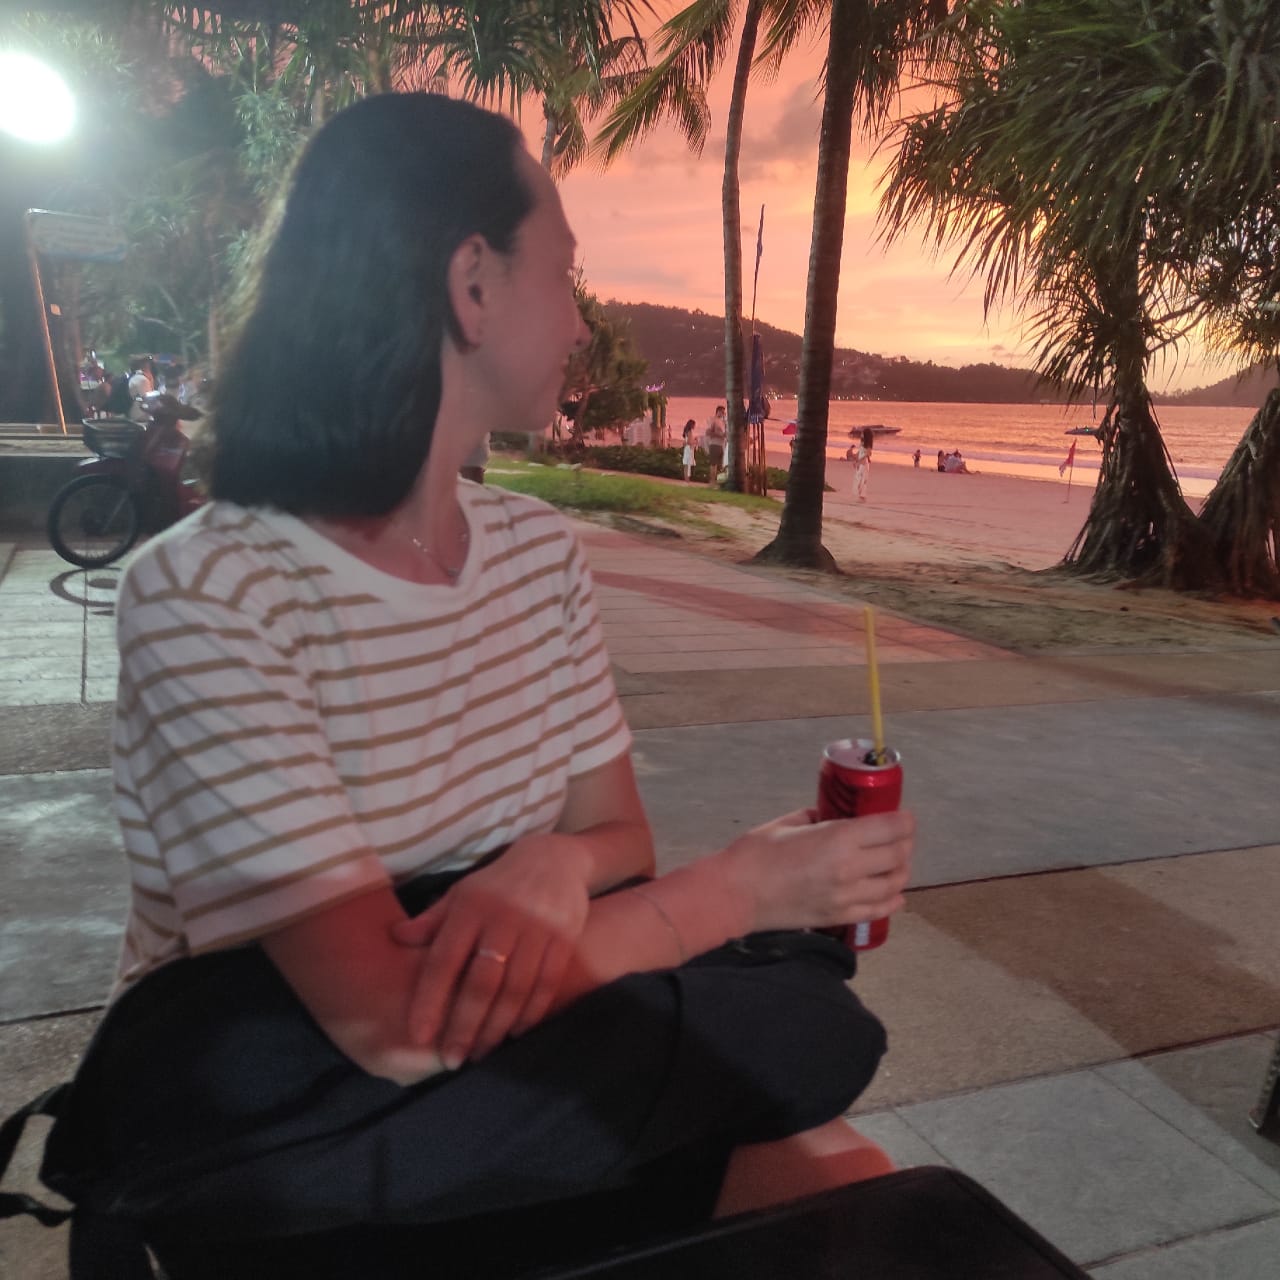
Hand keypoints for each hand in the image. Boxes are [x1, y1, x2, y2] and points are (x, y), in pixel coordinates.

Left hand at [389, 834, 591, 1066]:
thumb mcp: (460, 894)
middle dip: (465, 1026)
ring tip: (481, 1053)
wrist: (554, 860)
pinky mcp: (564, 939)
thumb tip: (394, 939)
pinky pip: (546, 984)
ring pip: (515, 989)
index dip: (430, 1000)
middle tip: (452, 1059)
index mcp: (470, 909)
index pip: (444, 961)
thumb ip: (432, 921)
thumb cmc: (496, 884)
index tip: (420, 1036)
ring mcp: (537, 930)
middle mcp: (503, 920)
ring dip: (496, 1027)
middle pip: (482, 983)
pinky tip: (516, 1033)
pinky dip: (531, 1013)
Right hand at [717, 808, 914, 933]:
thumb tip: (832, 818)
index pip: (891, 828)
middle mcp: (850, 869)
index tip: (904, 816)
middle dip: (905, 843)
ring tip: (895, 862)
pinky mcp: (839, 918)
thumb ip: (818, 818)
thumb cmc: (756, 853)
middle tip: (899, 836)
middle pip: (898, 855)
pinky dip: (892, 900)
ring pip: (893, 884)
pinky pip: (878, 910)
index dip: (904, 820)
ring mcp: (847, 897)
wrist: (736, 895)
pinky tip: (894, 893)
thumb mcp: (788, 823)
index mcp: (838, 839)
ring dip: (900, 871)